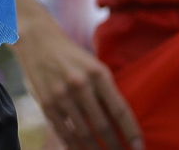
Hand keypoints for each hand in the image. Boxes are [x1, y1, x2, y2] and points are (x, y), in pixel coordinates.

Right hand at [15, 18, 141, 149]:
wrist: (38, 40)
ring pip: (83, 133)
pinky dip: (74, 146)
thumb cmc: (72, 55)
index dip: (131, 131)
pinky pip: (64, 132)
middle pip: (102, 126)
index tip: (139, 147)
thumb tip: (120, 122)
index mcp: (98, 73)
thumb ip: (105, 91)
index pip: (120, 110)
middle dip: (115, 146)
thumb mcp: (94, 66)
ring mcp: (62, 95)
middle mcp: (81, 85)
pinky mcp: (46, 103)